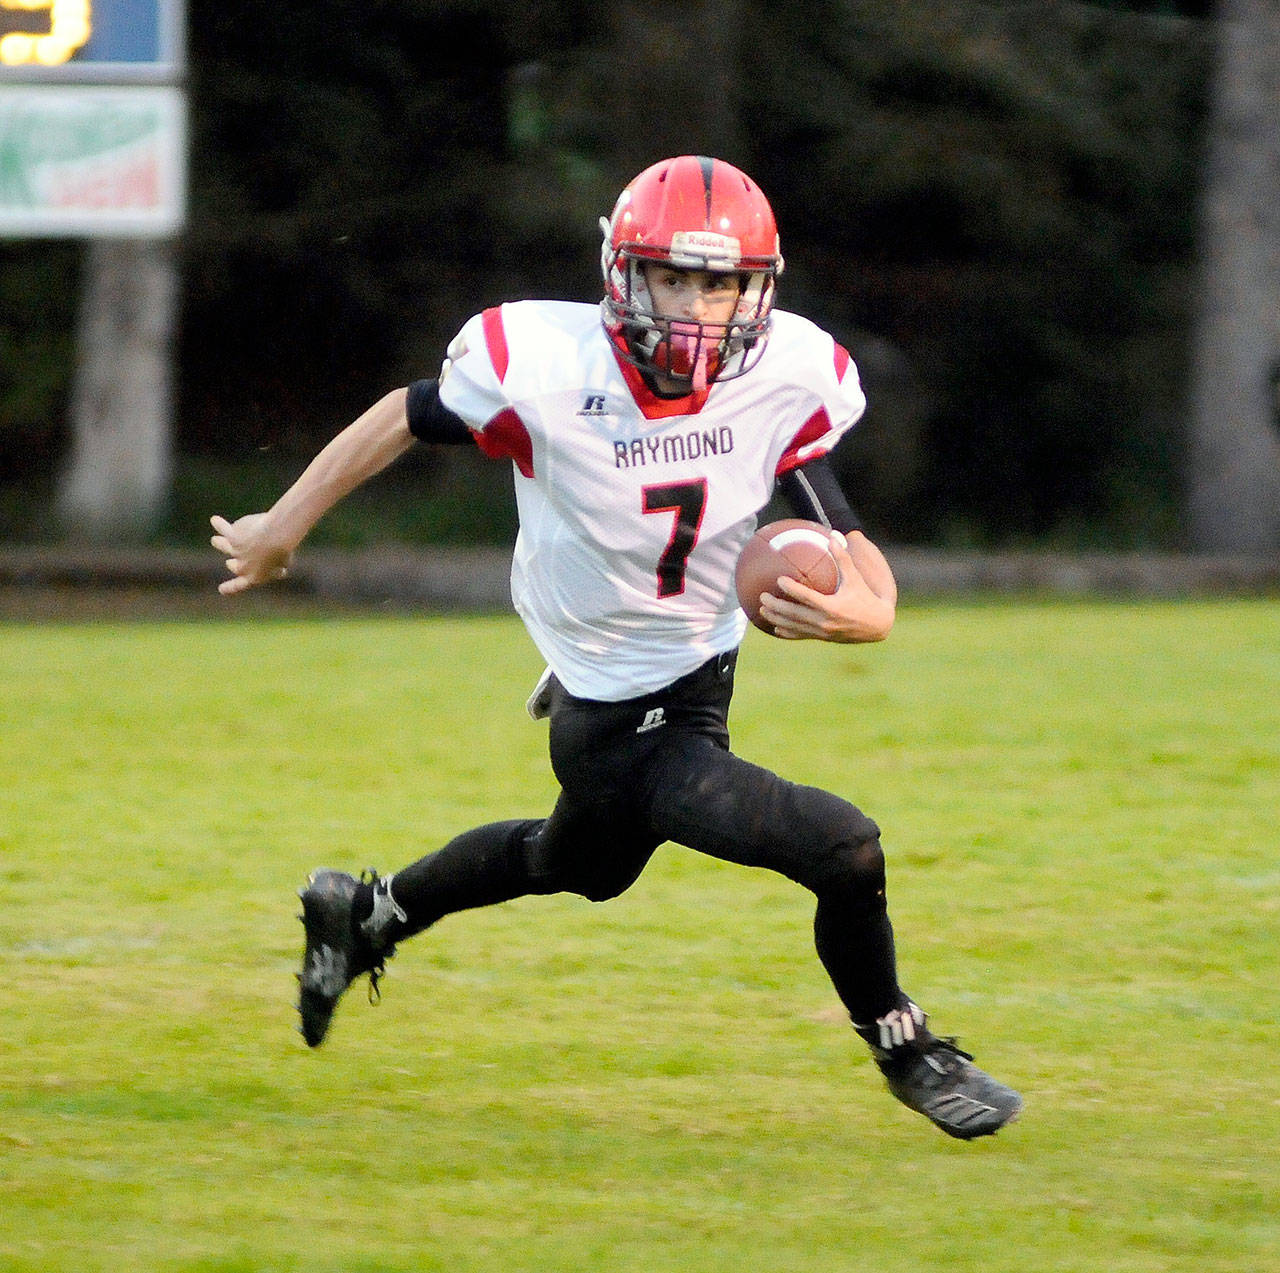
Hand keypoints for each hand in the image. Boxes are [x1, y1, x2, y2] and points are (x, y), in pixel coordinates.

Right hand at [209, 513, 293, 594]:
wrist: (276, 536)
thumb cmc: (284, 549)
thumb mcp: (285, 563)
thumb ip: (279, 568)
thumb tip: (281, 571)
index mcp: (254, 577)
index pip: (240, 585)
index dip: (230, 588)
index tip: (221, 589)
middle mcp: (242, 566)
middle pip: (233, 566)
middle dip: (232, 564)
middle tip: (230, 563)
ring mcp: (235, 550)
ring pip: (222, 546)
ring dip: (219, 543)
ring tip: (215, 541)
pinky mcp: (232, 536)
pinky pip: (222, 528)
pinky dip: (219, 524)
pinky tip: (215, 520)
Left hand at [757, 531, 895, 642]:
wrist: (877, 625)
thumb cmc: (865, 597)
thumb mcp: (856, 578)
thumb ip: (843, 559)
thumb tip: (833, 536)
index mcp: (832, 607)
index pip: (806, 597)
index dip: (792, 589)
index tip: (779, 580)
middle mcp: (825, 622)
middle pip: (794, 614)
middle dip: (776, 606)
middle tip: (762, 596)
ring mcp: (822, 632)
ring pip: (794, 626)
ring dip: (776, 619)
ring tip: (761, 611)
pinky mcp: (822, 638)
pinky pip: (801, 636)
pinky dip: (787, 633)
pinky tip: (776, 628)